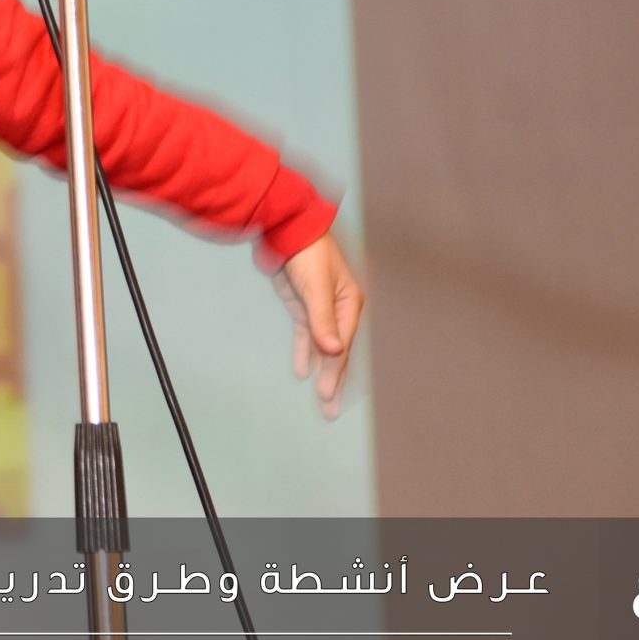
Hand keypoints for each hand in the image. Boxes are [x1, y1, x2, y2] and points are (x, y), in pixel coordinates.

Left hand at [273, 233, 362, 418]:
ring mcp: (321, 311)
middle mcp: (340, 311)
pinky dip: (304, 352)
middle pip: (336, 351)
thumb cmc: (308, 253)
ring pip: (322, 347)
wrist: (287, 230)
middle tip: (329, 410)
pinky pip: (306, 336)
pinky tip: (302, 371)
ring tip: (322, 399)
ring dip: (320, 371)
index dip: (335, 370)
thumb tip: (332, 350)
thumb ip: (322, 320)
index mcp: (350, 304)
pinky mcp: (304, 308)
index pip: (342, 345)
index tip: (328, 393)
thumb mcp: (316, 287)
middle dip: (333, 379)